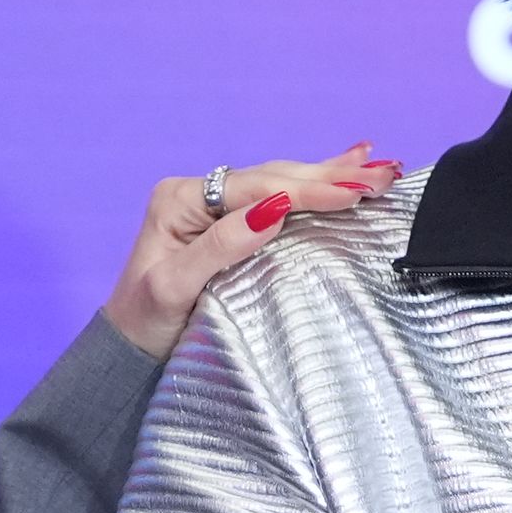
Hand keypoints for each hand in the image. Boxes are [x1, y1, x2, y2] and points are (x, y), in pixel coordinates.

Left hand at [98, 146, 400, 360]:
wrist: (128, 349)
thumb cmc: (146, 322)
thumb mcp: (175, 287)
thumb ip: (221, 246)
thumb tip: (273, 211)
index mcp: (182, 199)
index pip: (258, 189)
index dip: (308, 189)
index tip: (355, 193)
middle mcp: (200, 194)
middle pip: (275, 178)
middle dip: (332, 175)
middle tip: (384, 173)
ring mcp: (216, 206)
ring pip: (284, 184)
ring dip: (333, 176)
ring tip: (380, 167)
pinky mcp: (231, 223)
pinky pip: (281, 198)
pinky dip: (316, 184)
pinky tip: (348, 163)